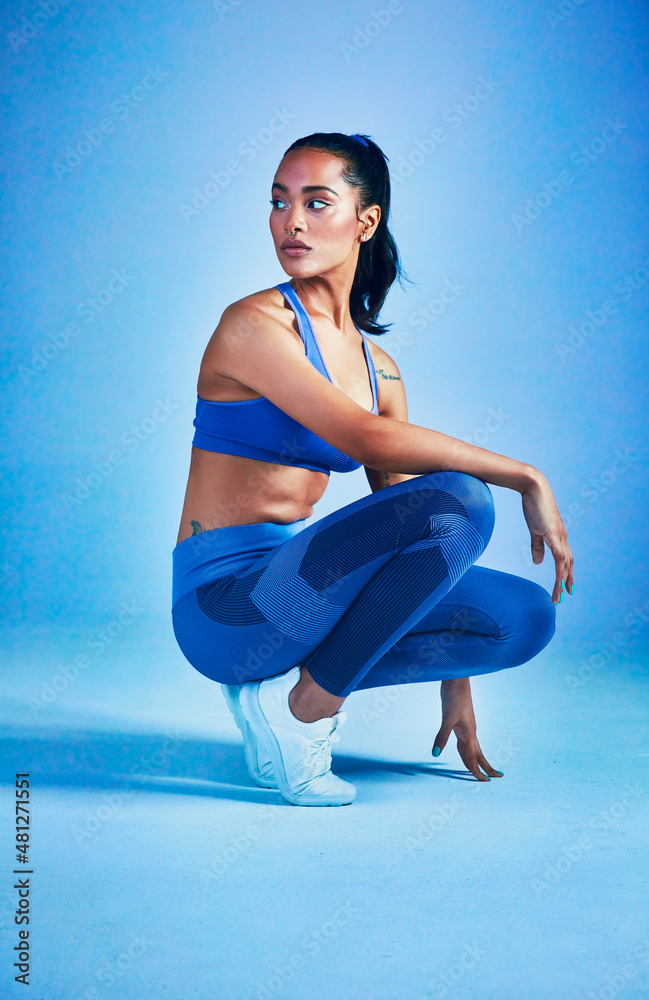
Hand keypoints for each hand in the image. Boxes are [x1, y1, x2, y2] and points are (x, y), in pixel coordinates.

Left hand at [432, 678, 502, 781]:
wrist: (456, 682)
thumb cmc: (453, 698)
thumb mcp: (447, 718)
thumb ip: (441, 736)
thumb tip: (435, 754)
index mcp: (469, 734)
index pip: (474, 758)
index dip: (478, 771)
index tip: (486, 782)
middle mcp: (470, 732)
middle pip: (478, 755)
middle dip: (485, 768)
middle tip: (493, 779)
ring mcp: (466, 727)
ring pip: (471, 749)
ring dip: (475, 760)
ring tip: (479, 770)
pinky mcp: (460, 723)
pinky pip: (464, 741)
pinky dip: (465, 750)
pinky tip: (463, 750)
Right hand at [521, 471, 573, 604]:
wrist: (533, 488)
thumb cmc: (533, 505)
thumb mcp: (535, 529)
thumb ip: (537, 546)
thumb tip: (538, 562)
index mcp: (558, 536)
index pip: (565, 559)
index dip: (566, 573)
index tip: (565, 587)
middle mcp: (563, 538)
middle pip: (569, 564)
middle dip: (567, 581)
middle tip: (566, 596)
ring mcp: (560, 536)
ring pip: (565, 564)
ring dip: (563, 580)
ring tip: (560, 595)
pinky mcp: (554, 534)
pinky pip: (559, 557)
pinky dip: (560, 570)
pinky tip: (558, 580)